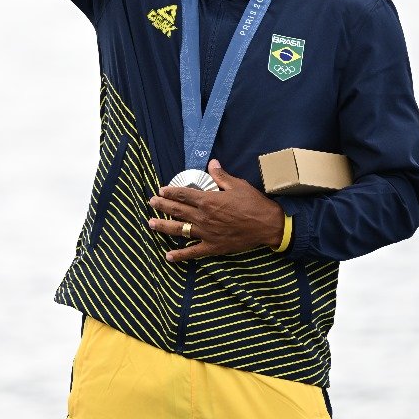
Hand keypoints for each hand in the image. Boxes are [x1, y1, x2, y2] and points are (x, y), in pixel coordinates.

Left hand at [148, 159, 284, 260]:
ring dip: (163, 226)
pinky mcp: (213, 247)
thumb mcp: (238, 185)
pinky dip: (180, 255)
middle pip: (177, 210)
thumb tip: (211, 163)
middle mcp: (203, 217)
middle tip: (151, 203)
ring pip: (179, 229)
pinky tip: (168, 256)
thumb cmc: (253, 204)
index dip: (170, 191)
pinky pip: (193, 252)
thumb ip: (221, 175)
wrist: (267, 226)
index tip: (161, 190)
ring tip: (151, 224)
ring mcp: (206, 233)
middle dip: (162, 205)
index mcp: (208, 200)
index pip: (183, 194)